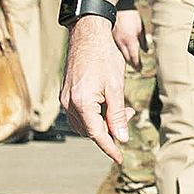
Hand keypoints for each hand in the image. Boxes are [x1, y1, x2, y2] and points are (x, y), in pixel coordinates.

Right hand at [60, 11, 147, 160]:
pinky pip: (79, 114)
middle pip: (90, 131)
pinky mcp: (66, 93)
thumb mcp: (116, 87)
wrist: (87, 34)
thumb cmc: (104, 57)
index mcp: (82, 104)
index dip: (110, 148)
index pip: (97, 135)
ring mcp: (65, 99)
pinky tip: (107, 103)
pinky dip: (94, 115)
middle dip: (110, 130)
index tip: (120, 159)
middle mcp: (69, 104)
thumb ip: (117, 115)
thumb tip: (120, 138)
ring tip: (120, 108)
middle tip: (128, 114)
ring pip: (84, 124)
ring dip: (102, 122)